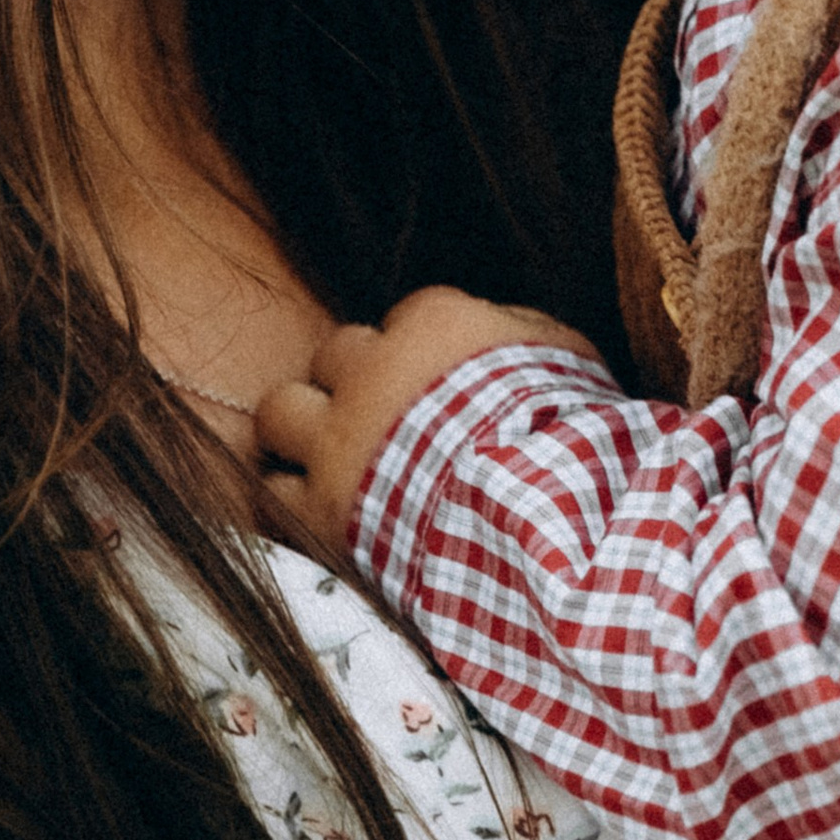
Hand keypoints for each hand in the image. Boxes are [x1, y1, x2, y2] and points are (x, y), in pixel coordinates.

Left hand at [256, 286, 602, 542]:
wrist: (539, 522)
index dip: (424, 354)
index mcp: (432, 323)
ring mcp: (336, 442)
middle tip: (382, 419)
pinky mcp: (317, 510)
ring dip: (300, 432)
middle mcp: (370, 371)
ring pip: (277, 413)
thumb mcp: (567, 355)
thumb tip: (502, 325)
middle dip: (353, 382)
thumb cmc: (567, 433)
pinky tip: (319, 509)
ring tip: (329, 457)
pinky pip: (272, 493)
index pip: (407, 317)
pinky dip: (293, 500)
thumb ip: (521, 329)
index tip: (444, 384)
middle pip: (334, 355)